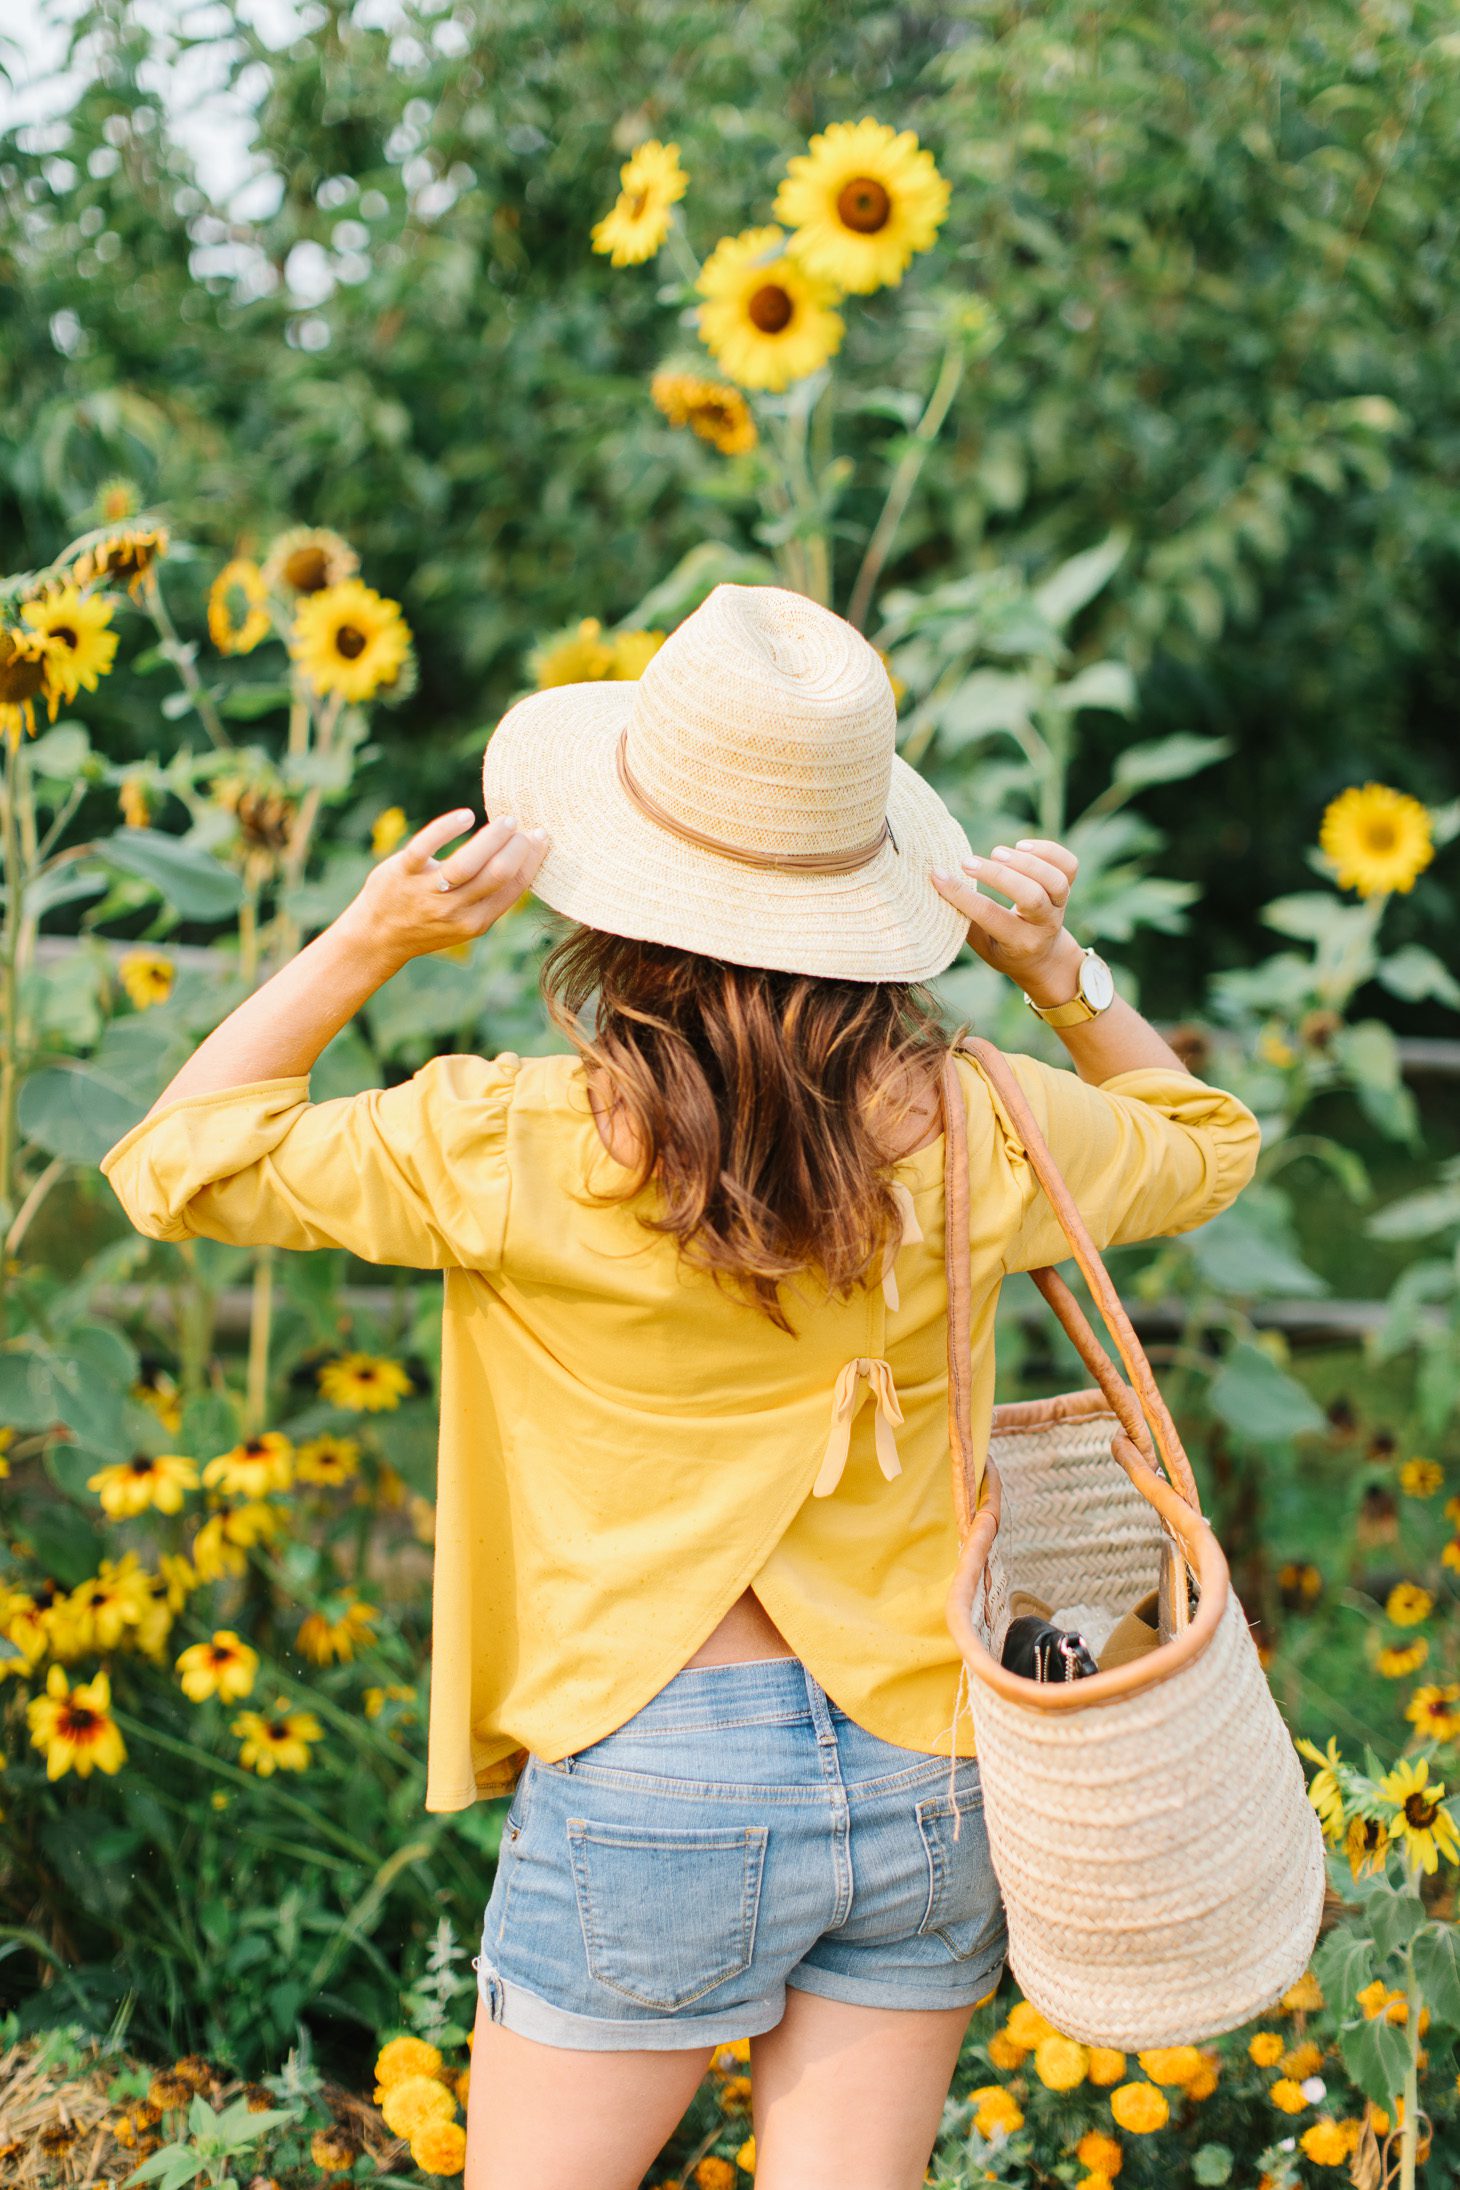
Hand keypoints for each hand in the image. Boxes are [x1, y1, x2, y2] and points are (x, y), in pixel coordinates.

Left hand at [337, 808, 548, 971]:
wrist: (378, 936)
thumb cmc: (428, 922)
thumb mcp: (464, 921)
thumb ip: (489, 897)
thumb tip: (523, 858)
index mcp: (476, 922)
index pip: (514, 887)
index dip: (532, 860)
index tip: (540, 838)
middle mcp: (454, 910)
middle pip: (497, 874)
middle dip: (517, 847)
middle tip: (523, 827)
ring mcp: (427, 892)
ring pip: (468, 863)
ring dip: (492, 837)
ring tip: (506, 821)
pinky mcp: (403, 872)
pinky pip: (427, 846)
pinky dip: (448, 827)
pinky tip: (466, 816)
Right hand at [932, 837, 1082, 1003]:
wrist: (1042, 957)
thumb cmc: (1002, 947)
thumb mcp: (982, 944)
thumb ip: (965, 918)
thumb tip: (938, 882)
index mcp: (1020, 943)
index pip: (991, 916)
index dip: (962, 896)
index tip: (938, 876)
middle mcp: (1045, 925)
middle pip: (1031, 896)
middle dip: (999, 876)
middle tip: (967, 862)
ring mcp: (1061, 905)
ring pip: (1055, 881)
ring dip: (1025, 862)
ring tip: (997, 852)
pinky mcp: (1069, 887)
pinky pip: (1069, 865)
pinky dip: (1049, 850)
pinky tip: (1022, 846)